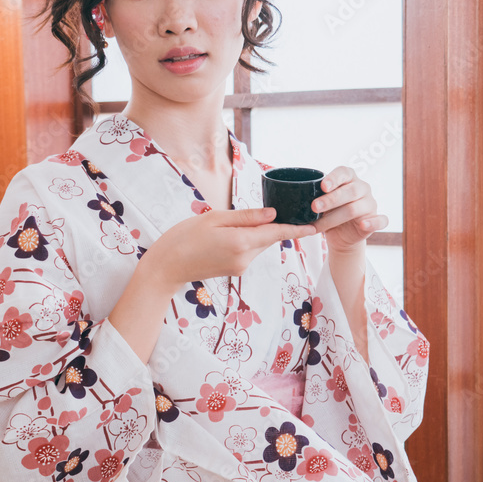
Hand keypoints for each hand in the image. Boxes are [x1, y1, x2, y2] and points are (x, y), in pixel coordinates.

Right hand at [141, 207, 316, 290]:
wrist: (167, 267)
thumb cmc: (184, 237)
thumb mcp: (214, 218)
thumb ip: (245, 217)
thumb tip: (272, 214)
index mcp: (241, 242)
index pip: (277, 233)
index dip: (297, 229)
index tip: (315, 225)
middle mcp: (245, 258)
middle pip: (269, 238)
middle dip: (274, 225)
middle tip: (274, 210)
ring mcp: (240, 267)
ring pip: (259, 245)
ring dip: (256, 232)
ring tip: (233, 222)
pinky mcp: (234, 271)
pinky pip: (248, 251)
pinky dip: (246, 240)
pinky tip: (228, 234)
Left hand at [311, 167, 387, 253]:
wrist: (341, 235)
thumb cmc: (329, 213)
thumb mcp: (320, 203)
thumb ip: (314, 197)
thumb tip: (296, 196)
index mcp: (349, 179)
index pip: (344, 172)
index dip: (333, 178)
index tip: (323, 186)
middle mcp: (362, 188)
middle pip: (349, 191)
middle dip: (330, 200)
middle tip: (314, 207)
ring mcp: (370, 204)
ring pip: (355, 208)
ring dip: (334, 218)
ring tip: (318, 225)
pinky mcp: (376, 220)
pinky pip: (380, 220)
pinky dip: (373, 223)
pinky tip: (363, 224)